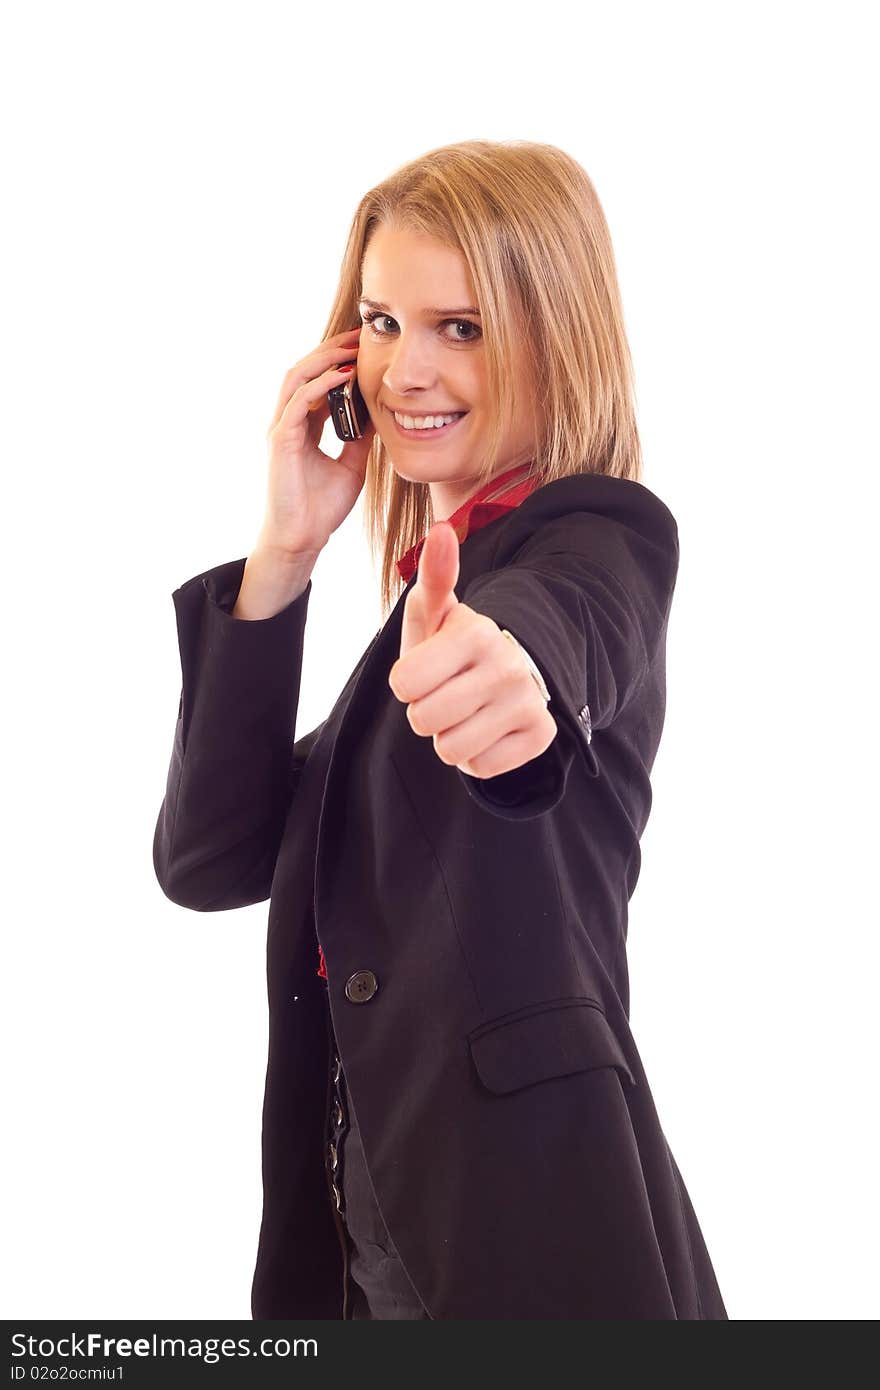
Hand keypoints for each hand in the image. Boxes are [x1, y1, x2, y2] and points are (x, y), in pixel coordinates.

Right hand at [259, 327, 375, 557]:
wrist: (302, 539)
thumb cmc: (321, 508)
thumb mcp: (352, 465)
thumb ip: (359, 439)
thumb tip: (379, 415)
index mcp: (302, 427)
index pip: (316, 381)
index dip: (337, 361)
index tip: (364, 347)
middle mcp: (288, 422)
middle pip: (304, 371)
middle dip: (331, 349)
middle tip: (360, 335)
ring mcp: (281, 430)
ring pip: (296, 378)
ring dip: (324, 359)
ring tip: (351, 347)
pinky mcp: (281, 442)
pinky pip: (299, 403)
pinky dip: (321, 386)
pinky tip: (344, 377)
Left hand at [388, 520, 557, 777]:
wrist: (506, 678)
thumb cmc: (454, 649)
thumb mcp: (435, 616)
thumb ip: (433, 578)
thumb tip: (442, 528)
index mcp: (475, 632)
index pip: (403, 685)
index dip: (406, 684)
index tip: (425, 672)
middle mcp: (507, 665)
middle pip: (424, 720)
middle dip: (426, 713)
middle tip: (445, 695)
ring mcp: (528, 701)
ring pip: (451, 749)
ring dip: (449, 737)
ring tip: (465, 713)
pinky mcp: (540, 735)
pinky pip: (480, 767)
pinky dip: (477, 756)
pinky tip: (487, 729)